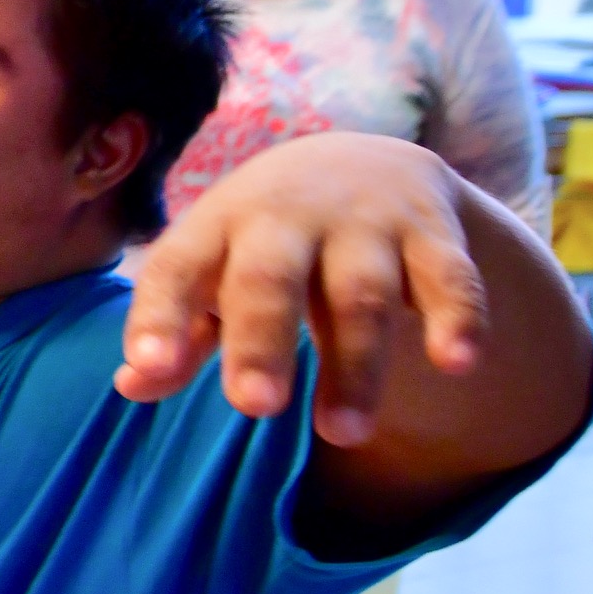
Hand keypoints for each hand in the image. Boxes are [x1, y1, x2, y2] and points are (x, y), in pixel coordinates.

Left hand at [118, 133, 481, 445]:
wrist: (362, 159)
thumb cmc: (262, 242)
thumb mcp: (212, 272)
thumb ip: (178, 329)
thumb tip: (133, 384)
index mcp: (217, 225)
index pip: (176, 268)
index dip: (159, 315)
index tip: (148, 368)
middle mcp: (287, 216)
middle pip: (269, 278)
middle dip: (261, 341)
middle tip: (254, 407)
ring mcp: (364, 220)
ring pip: (360, 294)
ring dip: (356, 365)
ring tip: (343, 434)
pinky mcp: (433, 231)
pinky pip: (450, 276)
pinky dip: (458, 317)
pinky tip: (457, 363)